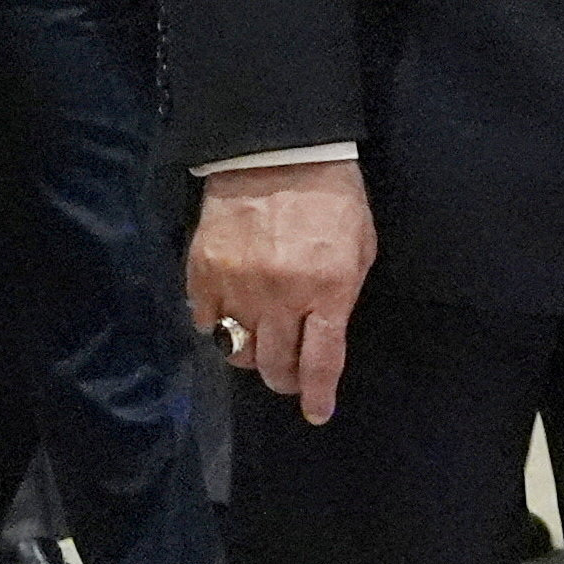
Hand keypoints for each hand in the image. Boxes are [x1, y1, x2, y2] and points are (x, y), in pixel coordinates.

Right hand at [190, 158, 374, 425]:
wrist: (278, 149)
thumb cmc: (333, 197)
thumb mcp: (360, 246)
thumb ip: (343, 296)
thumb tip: (324, 337)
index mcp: (328, 290)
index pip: (320, 361)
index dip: (316, 395)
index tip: (316, 413)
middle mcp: (281, 296)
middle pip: (273, 366)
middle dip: (284, 378)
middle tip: (288, 371)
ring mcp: (238, 286)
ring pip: (237, 351)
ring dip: (251, 355)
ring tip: (260, 340)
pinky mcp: (203, 271)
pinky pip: (205, 322)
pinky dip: (217, 326)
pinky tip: (230, 313)